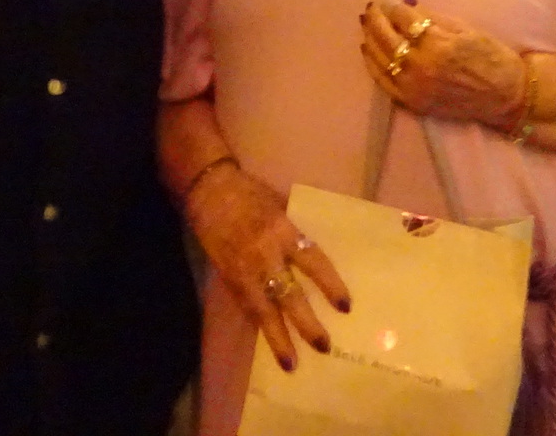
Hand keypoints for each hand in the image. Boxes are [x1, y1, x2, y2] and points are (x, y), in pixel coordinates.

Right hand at [181, 160, 350, 372]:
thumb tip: (315, 259)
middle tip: (324, 345)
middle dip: (306, 323)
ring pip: (264, 311)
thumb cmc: (251, 194)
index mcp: (283, 231)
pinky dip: (259, 326)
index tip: (345, 306)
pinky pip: (246, 307)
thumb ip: (294, 234)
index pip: (313, 262)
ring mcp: (244, 270)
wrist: (209, 192)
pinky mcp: (228, 279)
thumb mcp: (280, 206)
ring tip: (291, 363)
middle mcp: (266, 254)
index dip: (330, 285)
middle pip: (289, 294)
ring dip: (278, 339)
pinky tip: (269, 345)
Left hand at [361, 0, 526, 128]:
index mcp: (438, 43)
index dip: (394, 7)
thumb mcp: (467, 30)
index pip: (404, 19)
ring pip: (381, 58)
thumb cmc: (492, 57)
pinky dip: (373, 64)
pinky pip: (383, 81)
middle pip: (387, 36)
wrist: (506, 96)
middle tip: (373, 8)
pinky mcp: (413, 102)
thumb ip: (435, 19)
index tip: (390, 1)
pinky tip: (369, 50)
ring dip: (371, 38)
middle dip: (377, 18)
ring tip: (367, 24)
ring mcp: (414, 87)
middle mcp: (421, 65)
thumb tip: (408, 6)